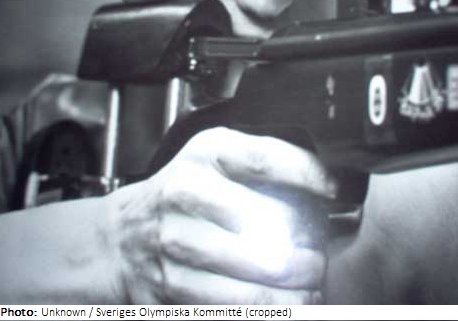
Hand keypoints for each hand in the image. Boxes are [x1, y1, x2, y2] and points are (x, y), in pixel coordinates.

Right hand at [107, 127, 336, 303]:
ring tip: (310, 290)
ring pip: (247, 282)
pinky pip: (225, 310)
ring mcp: (173, 243)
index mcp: (202, 155)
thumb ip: (258, 159)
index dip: (306, 174)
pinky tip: (282, 307)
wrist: (120, 235)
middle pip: (262, 229)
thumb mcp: (211, 158)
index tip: (334, 190)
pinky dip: (261, 313)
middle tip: (320, 261)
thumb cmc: (179, 191)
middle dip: (304, 254)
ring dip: (290, 293)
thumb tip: (323, 177)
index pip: (264, 159)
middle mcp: (185, 193)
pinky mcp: (166, 288)